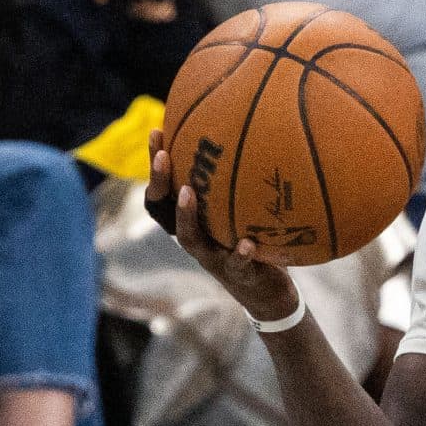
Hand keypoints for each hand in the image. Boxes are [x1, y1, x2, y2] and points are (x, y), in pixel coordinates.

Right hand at [146, 128, 300, 321]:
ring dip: (187, 215)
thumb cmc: (257, 243)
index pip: (166, 191)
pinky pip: (237, 264)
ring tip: (188, 192)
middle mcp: (197, 238)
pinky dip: (241, 254)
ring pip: (191, 238)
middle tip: (162, 155)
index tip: (158, 131)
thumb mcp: (249, 212)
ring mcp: (214, 258)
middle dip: (161, 181)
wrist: (268, 293)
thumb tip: (261, 135)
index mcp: (196, 222)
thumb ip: (246, 185)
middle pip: (166, 209)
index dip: (158, 166)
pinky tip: (247, 243)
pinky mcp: (238, 275)